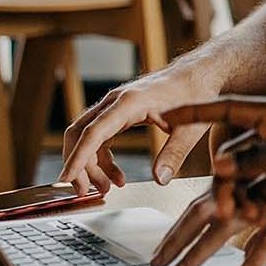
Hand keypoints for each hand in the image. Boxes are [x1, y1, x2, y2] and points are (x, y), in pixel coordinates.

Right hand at [59, 65, 218, 192]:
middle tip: (85, 191)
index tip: (67, 178)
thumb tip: (160, 179)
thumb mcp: (191, 127)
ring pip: (87, 137)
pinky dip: (102, 158)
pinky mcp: (119, 113)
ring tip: (105, 188)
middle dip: (77, 164)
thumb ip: (175, 153)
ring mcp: (115, 106)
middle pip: (80, 133)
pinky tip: (116, 176)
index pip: (93, 132)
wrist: (199, 74)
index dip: (78, 157)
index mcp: (129, 102)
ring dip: (90, 165)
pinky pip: (100, 137)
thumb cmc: (196, 93)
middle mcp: (116, 101)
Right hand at [160, 96, 265, 219]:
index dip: (196, 113)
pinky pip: (260, 197)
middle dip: (222, 183)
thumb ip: (263, 158)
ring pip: (243, 180)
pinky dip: (253, 213)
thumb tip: (219, 166)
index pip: (229, 108)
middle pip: (232, 155)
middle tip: (221, 210)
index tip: (164, 116)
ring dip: (237, 200)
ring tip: (242, 219)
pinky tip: (252, 230)